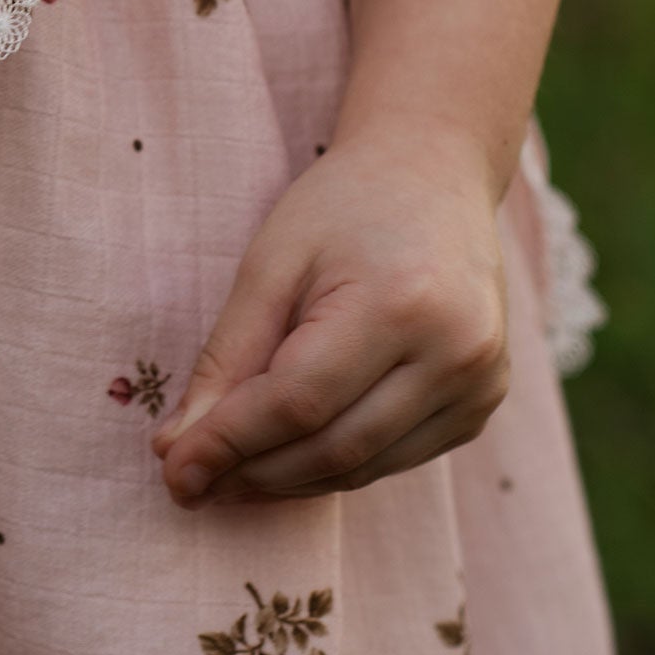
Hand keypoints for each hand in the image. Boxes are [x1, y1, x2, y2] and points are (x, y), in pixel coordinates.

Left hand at [151, 125, 510, 507]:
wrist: (434, 173)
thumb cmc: (343, 207)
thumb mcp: (270, 264)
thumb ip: (227, 359)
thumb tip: (180, 449)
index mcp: (400, 304)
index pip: (298, 403)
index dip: (229, 444)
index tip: (173, 473)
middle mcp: (456, 353)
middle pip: (334, 449)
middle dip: (251, 473)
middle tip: (189, 480)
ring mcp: (479, 385)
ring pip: (364, 468)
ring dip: (288, 481)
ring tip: (227, 472)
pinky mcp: (482, 404)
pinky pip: (394, 459)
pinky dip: (334, 465)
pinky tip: (289, 452)